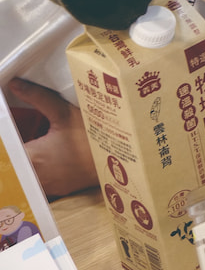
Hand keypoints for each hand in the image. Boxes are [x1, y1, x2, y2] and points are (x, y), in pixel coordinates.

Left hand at [7, 79, 98, 197]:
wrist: (122, 159)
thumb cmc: (93, 136)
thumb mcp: (65, 112)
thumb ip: (38, 98)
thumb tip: (15, 85)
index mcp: (30, 157)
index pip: (5, 154)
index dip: (5, 145)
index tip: (7, 137)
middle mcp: (35, 177)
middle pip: (12, 169)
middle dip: (12, 157)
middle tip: (17, 142)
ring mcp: (48, 186)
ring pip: (24, 180)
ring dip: (23, 168)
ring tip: (34, 151)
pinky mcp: (61, 190)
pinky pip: (40, 186)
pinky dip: (38, 176)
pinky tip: (47, 164)